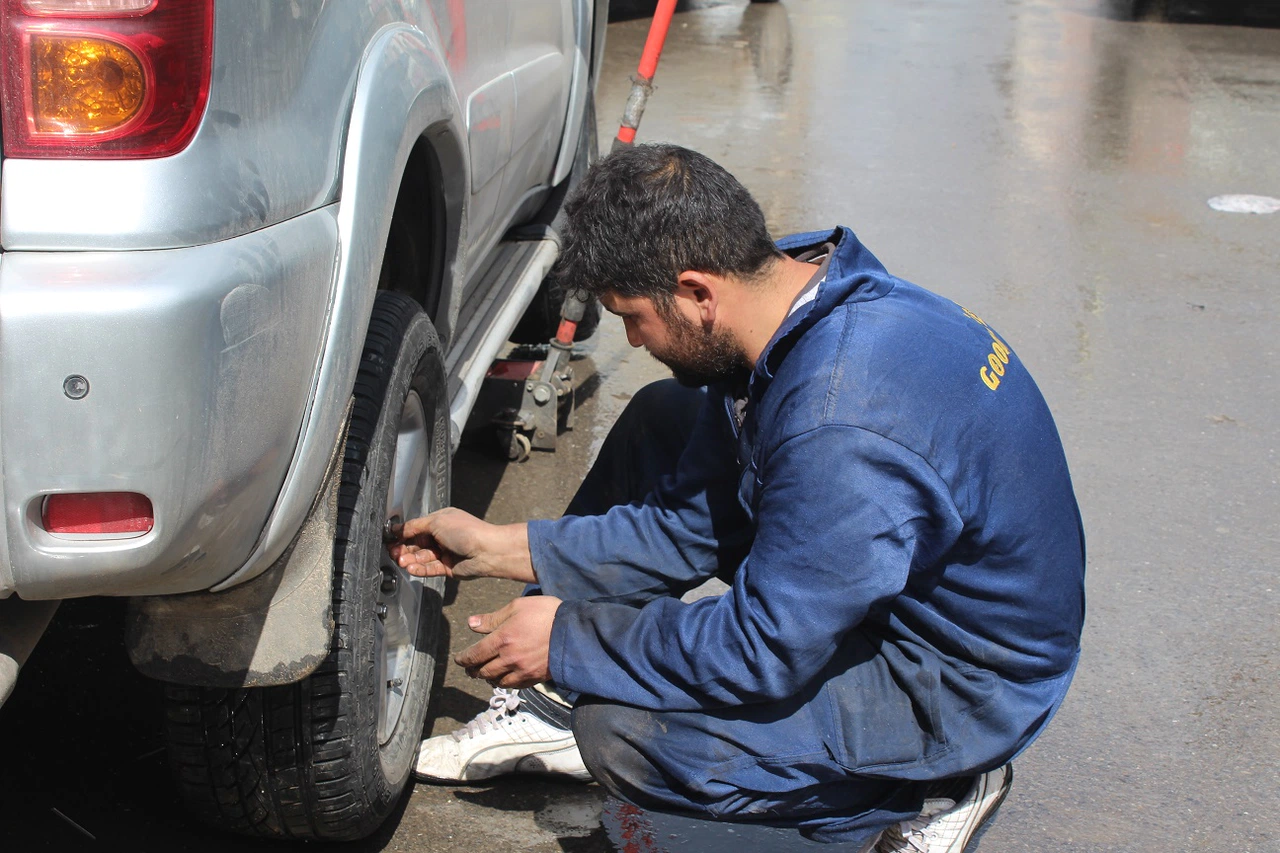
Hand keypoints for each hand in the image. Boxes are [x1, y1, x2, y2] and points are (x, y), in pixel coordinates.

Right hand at [388, 507, 535, 583]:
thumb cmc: (466, 531)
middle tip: (393, 553)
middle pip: (417, 544)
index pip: (416, 528)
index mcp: (440, 521)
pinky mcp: (448, 567)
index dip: (403, 534)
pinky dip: (419, 569)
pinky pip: (429, 569)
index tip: (390, 540)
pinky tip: (411, 569)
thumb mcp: (436, 522)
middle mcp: (442, 536)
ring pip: (422, 558)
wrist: (487, 551)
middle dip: (404, 549)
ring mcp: (445, 552)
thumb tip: (397, 529)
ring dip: (410, 560)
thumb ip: (414, 527)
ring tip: (402, 562)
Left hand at [456, 596, 561, 687]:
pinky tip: (504, 678)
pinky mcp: (534, 677)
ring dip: (488, 678)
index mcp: (502, 639)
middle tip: (470, 668)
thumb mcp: (517, 607)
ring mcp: (522, 670)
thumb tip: (471, 624)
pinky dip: (505, 683)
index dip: (463, 659)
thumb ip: (492, 618)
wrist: (573, 630)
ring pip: (497, 681)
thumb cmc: (545, 613)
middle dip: (473, 670)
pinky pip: (514, 685)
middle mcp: (509, 658)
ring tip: (485, 674)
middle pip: (483, 671)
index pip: (475, 655)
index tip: (459, 660)